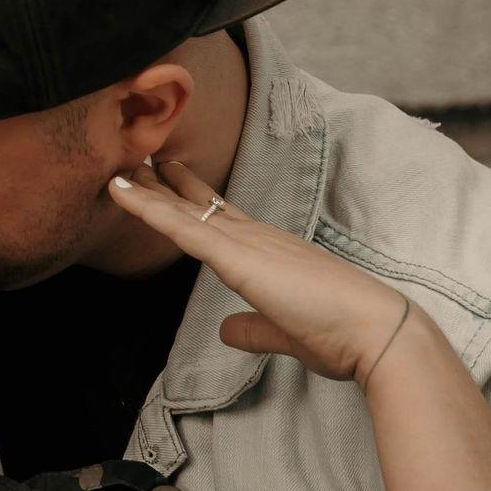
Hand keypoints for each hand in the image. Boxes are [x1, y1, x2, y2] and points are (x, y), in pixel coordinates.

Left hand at [105, 155, 413, 386]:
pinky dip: (149, 209)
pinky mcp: (239, 258)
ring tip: (116, 162)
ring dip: (147, 188)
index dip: (191, 200)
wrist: (375, 332)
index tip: (168, 181)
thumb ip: (252, 329)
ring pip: (184, 210)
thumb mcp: (284, 333)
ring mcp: (248, 243)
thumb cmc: (341, 334)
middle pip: (200, 204)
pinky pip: (183, 227)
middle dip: (165, 183)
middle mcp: (258, 238)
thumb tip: (226, 330)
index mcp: (271, 253)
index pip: (223, 219)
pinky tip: (122, 192)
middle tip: (135, 157)